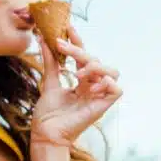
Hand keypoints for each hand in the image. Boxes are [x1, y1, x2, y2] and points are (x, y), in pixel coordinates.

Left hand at [31, 25, 121, 146]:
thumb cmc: (48, 114)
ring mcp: (99, 95)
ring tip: (78, 73)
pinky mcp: (104, 106)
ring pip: (111, 70)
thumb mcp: (49, 82)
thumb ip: (51, 62)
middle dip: (80, 51)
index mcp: (82, 81)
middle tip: (62, 45)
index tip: (67, 27)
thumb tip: (43, 38)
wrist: (46, 133)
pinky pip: (117, 89)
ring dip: (95, 66)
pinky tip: (89, 86)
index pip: (85, 55)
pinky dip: (106, 83)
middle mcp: (93, 86)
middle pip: (97, 60)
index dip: (79, 40)